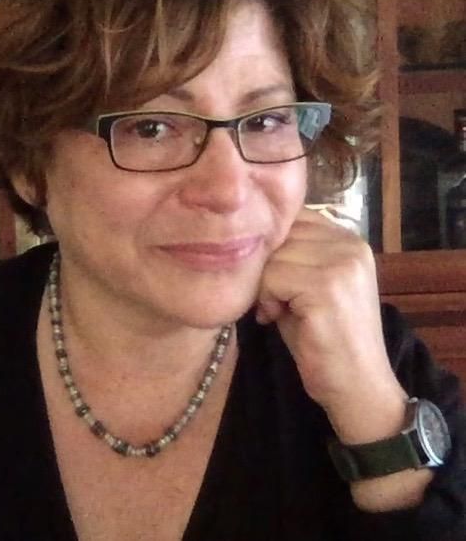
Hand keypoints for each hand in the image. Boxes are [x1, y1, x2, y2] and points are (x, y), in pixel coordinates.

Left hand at [257, 207, 406, 442]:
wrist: (356, 387)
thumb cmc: (322, 339)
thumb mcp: (304, 286)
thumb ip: (287, 255)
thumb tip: (247, 233)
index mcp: (348, 239)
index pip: (292, 217)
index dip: (271, 246)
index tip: (272, 278)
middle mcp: (351, 244)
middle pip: (279, 234)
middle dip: (266, 267)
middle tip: (273, 300)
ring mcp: (343, 264)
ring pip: (273, 256)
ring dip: (265, 286)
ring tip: (277, 311)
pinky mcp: (328, 287)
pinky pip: (273, 277)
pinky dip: (267, 299)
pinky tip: (277, 318)